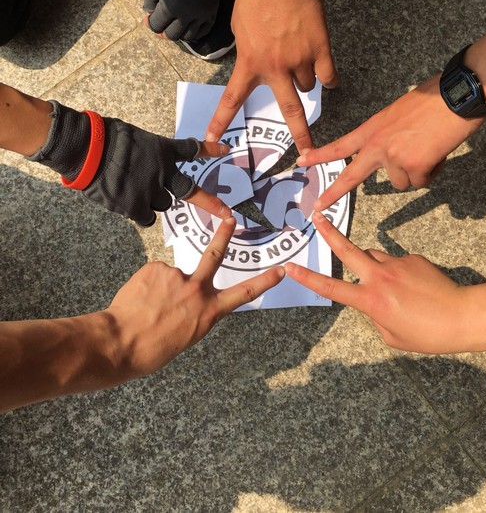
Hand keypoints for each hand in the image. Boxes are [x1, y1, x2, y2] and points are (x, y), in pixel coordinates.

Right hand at [29, 101, 231, 225]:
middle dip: (206, 201)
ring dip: (153, 201)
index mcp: (163, 150)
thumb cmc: (103, 138)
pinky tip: (129, 206)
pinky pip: (147, 218)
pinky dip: (141, 215)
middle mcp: (162, 172)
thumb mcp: (132, 136)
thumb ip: (142, 151)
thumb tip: (136, 158)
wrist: (87, 151)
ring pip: (162, 205)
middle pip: (187, 192)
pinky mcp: (135, 206)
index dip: (209, 149)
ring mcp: (150, 191)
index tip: (224, 150)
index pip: (191, 150)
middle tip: (224, 211)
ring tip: (132, 191)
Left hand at [106, 217, 284, 377]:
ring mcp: (176, 275)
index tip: (280, 270)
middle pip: (214, 255)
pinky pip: (153, 274)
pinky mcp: (156, 267)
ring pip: (170, 276)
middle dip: (224, 235)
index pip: (244, 294)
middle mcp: (197, 289)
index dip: (264, 281)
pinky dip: (146, 285)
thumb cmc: (153, 348)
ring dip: (160, 288)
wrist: (122, 342)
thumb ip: (194, 312)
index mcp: (208, 312)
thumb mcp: (186, 334)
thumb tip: (186, 299)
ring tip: (146, 306)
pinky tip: (139, 299)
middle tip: (231, 219)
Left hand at [143, 0, 221, 40]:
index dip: (150, 24)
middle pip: (172, 35)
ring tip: (175, 25)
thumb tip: (149, 15)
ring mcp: (201, 14)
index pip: (157, 26)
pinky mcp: (212, 11)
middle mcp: (187, 14)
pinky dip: (195, 33)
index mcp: (170, 6)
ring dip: (179, 33)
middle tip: (161, 23)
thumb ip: (148, 0)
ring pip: (188, 36)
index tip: (148, 18)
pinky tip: (188, 26)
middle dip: (163, 31)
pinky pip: (204, 31)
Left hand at [206, 0, 337, 153]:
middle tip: (308, 152)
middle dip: (301, 135)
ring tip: (300, 62)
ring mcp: (301, 60)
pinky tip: (325, 71)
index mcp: (250, 63)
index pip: (232, 100)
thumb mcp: (239, 28)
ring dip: (304, 82)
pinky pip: (329, 75)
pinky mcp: (321, 49)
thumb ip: (247, 52)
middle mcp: (276, 68)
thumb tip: (256, 64)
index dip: (221, 123)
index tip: (212, 141)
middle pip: (291, 111)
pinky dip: (328, 77)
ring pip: (308, 87)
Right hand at [285, 212, 468, 353]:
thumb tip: (372, 298)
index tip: (291, 267)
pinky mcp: (412, 258)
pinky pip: (397, 261)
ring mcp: (396, 264)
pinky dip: (399, 271)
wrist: (461, 316)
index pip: (331, 287)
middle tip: (317, 217)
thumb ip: (374, 314)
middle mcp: (379, 277)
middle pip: (347, 249)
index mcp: (370, 301)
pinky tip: (415, 287)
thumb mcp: (391, 335)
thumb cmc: (426, 334)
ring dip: (372, 264)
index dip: (308, 278)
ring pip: (373, 256)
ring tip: (391, 286)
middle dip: (329, 232)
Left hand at [297, 75, 483, 208]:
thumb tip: (396, 156)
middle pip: (351, 176)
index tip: (301, 160)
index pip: (341, 145)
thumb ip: (390, 136)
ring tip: (429, 149)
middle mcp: (378, 145)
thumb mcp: (398, 114)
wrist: (455, 96)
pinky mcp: (413, 166)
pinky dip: (432, 171)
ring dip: (417, 171)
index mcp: (372, 129)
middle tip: (317, 206)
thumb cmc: (433, 99)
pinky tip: (438, 153)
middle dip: (333, 193)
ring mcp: (394, 157)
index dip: (320, 154)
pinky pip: (422, 181)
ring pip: (402, 182)